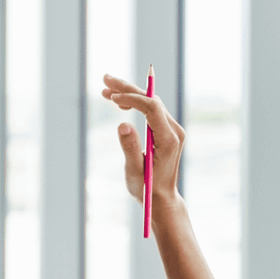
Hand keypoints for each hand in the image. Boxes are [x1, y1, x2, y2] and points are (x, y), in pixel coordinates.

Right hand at [101, 74, 185, 211]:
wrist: (161, 198)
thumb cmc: (146, 188)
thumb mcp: (134, 171)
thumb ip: (129, 148)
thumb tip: (122, 124)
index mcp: (168, 140)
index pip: (152, 108)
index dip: (132, 98)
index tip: (112, 97)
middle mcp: (174, 131)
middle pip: (152, 100)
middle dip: (128, 89)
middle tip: (105, 80)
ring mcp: (171, 130)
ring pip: (151, 103)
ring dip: (129, 94)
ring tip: (106, 90)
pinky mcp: (166, 132)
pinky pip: (151, 111)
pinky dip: (134, 104)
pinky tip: (117, 102)